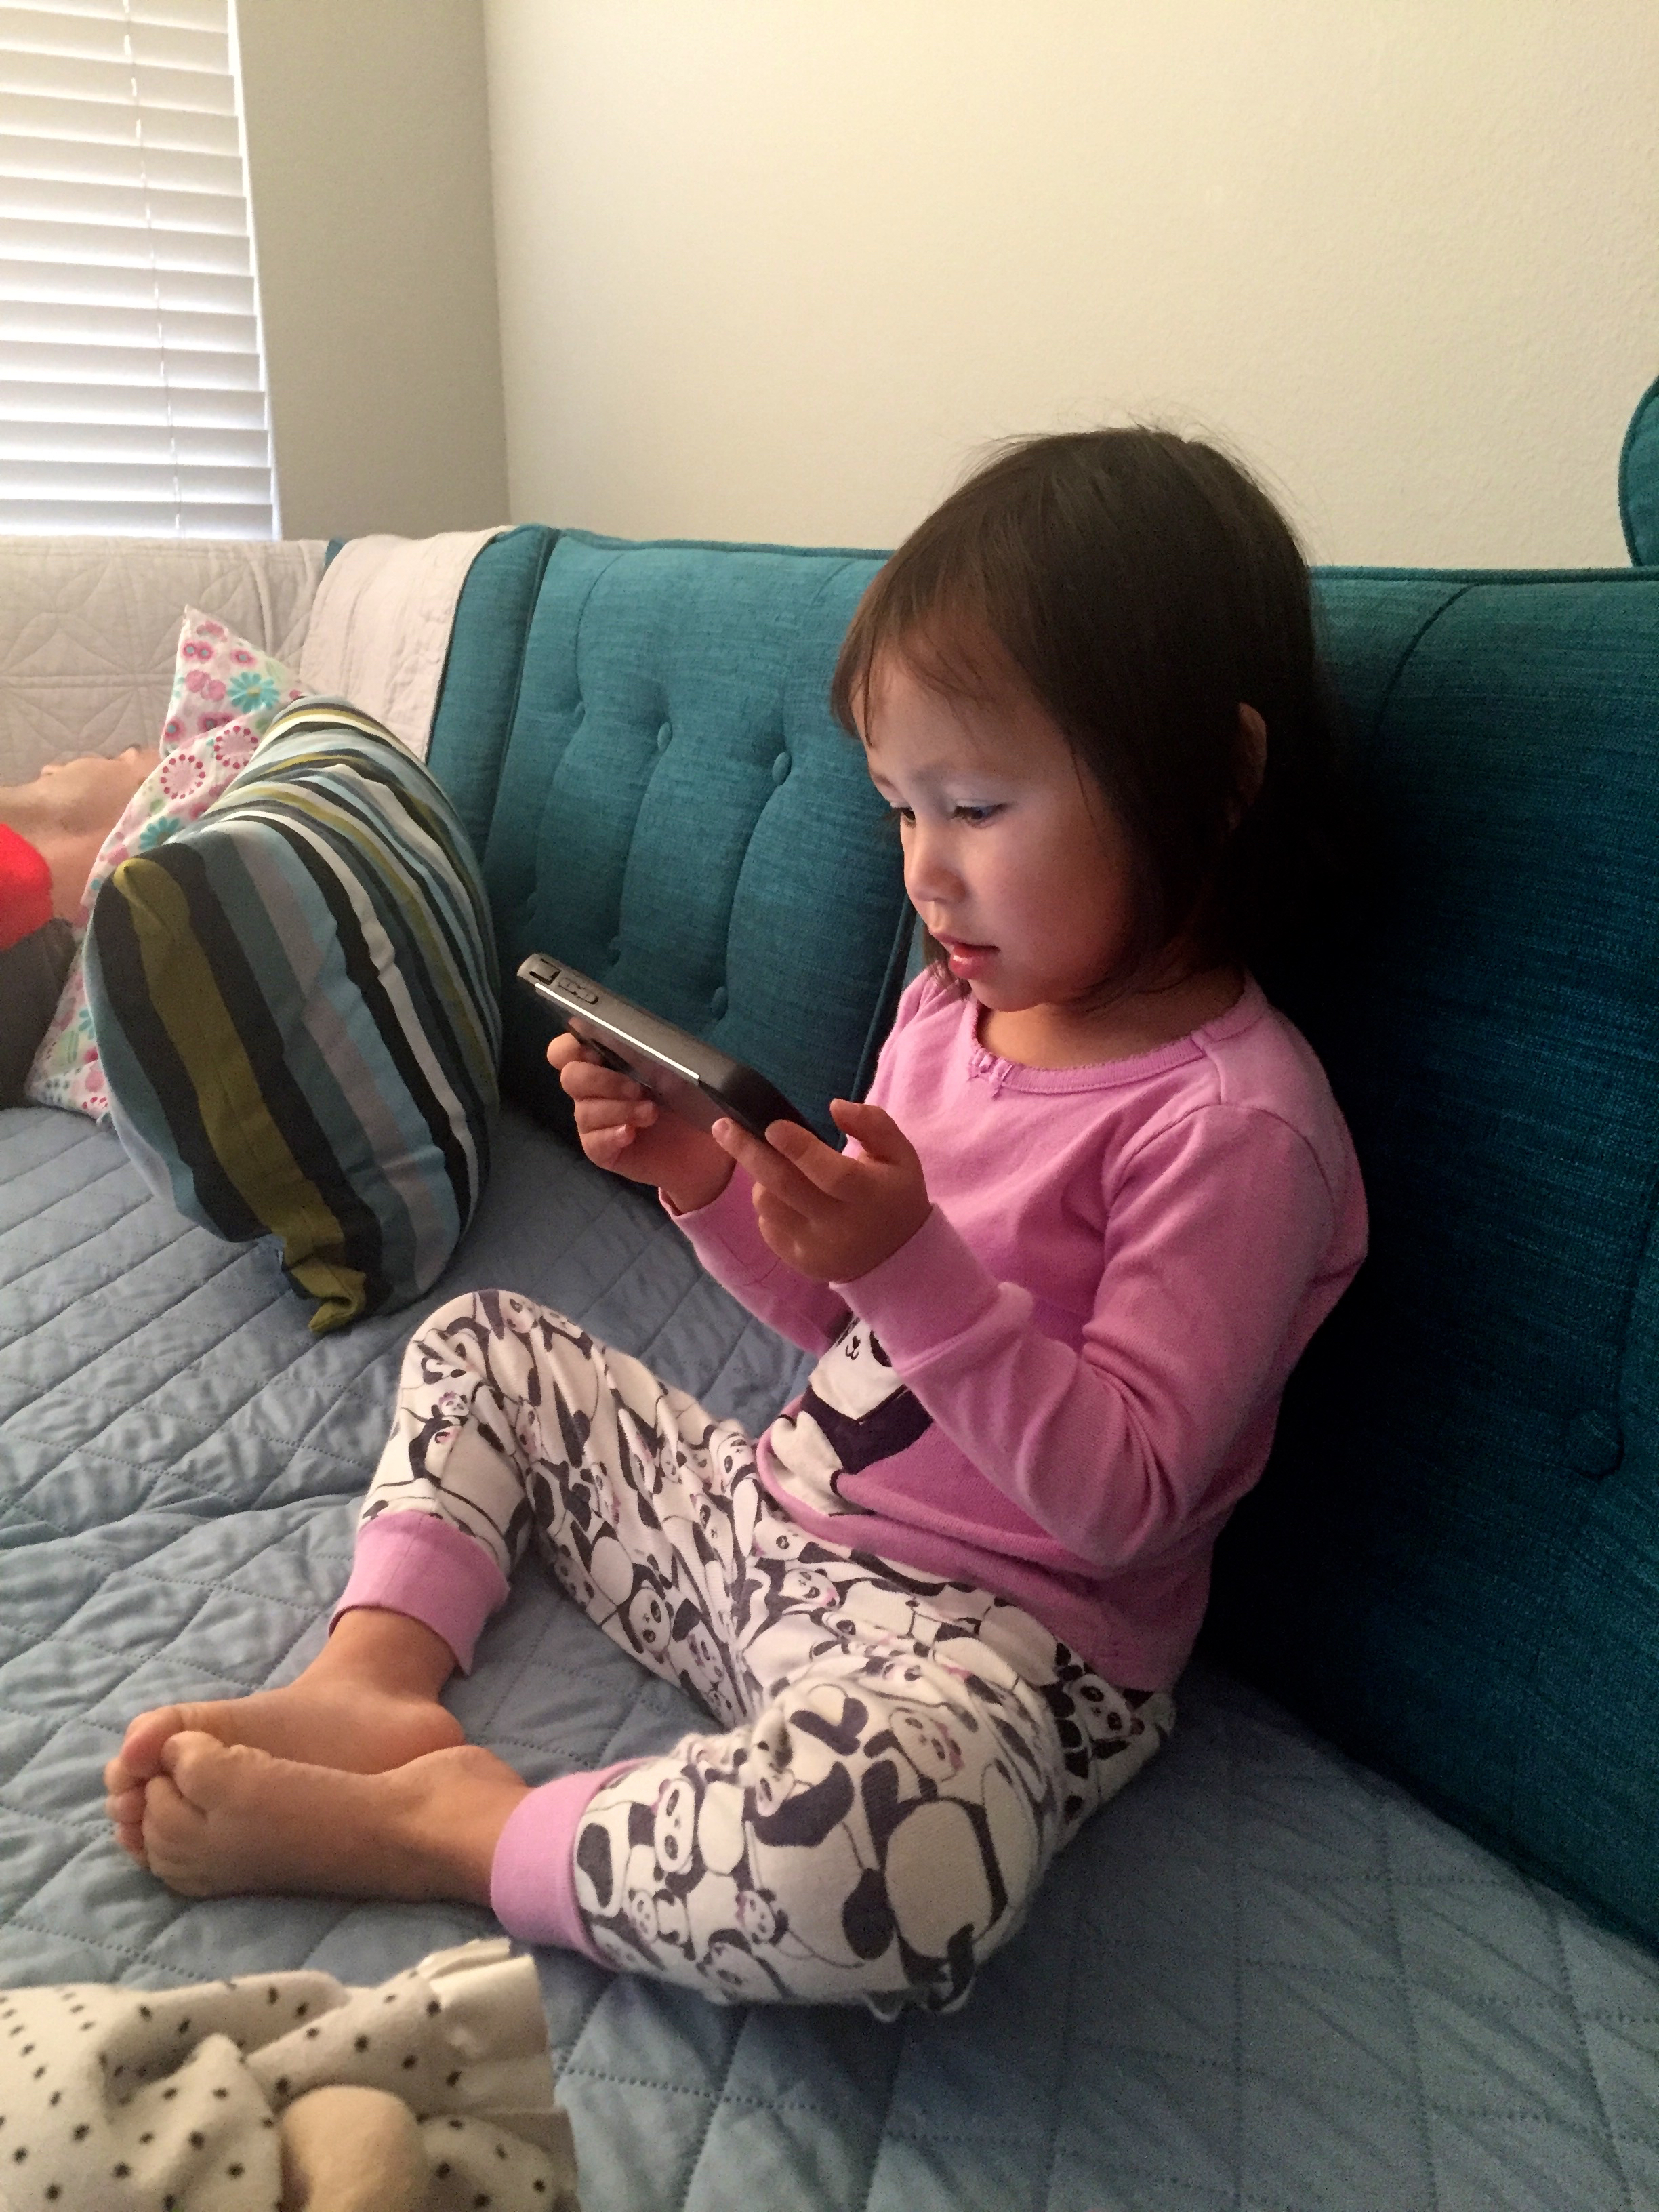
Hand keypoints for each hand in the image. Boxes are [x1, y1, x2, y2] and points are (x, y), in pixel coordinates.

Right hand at [548, 1032, 732, 1210]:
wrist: (701, 1146)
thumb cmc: (688, 1100)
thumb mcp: (681, 1071)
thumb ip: (658, 1055)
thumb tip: (647, 1044)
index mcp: (604, 1062)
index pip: (566, 1050)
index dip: (571, 1047)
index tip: (597, 1050)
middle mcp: (593, 1091)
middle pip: (571, 1077)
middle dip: (601, 1079)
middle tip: (638, 1088)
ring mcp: (595, 1123)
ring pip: (585, 1111)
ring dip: (618, 1109)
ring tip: (651, 1113)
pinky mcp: (602, 1151)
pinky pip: (593, 1143)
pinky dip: (612, 1135)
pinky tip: (631, 1133)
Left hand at [713, 1098, 930, 1281]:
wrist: (896, 1258)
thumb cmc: (894, 1194)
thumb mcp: (900, 1154)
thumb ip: (873, 1124)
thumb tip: (834, 1106)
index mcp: (869, 1195)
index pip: (830, 1173)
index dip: (798, 1148)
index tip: (772, 1126)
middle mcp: (840, 1226)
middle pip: (784, 1186)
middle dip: (748, 1152)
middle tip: (723, 1126)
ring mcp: (816, 1248)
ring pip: (768, 1205)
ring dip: (760, 1178)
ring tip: (771, 1163)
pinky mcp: (799, 1261)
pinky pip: (767, 1225)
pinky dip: (769, 1204)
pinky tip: (785, 1196)